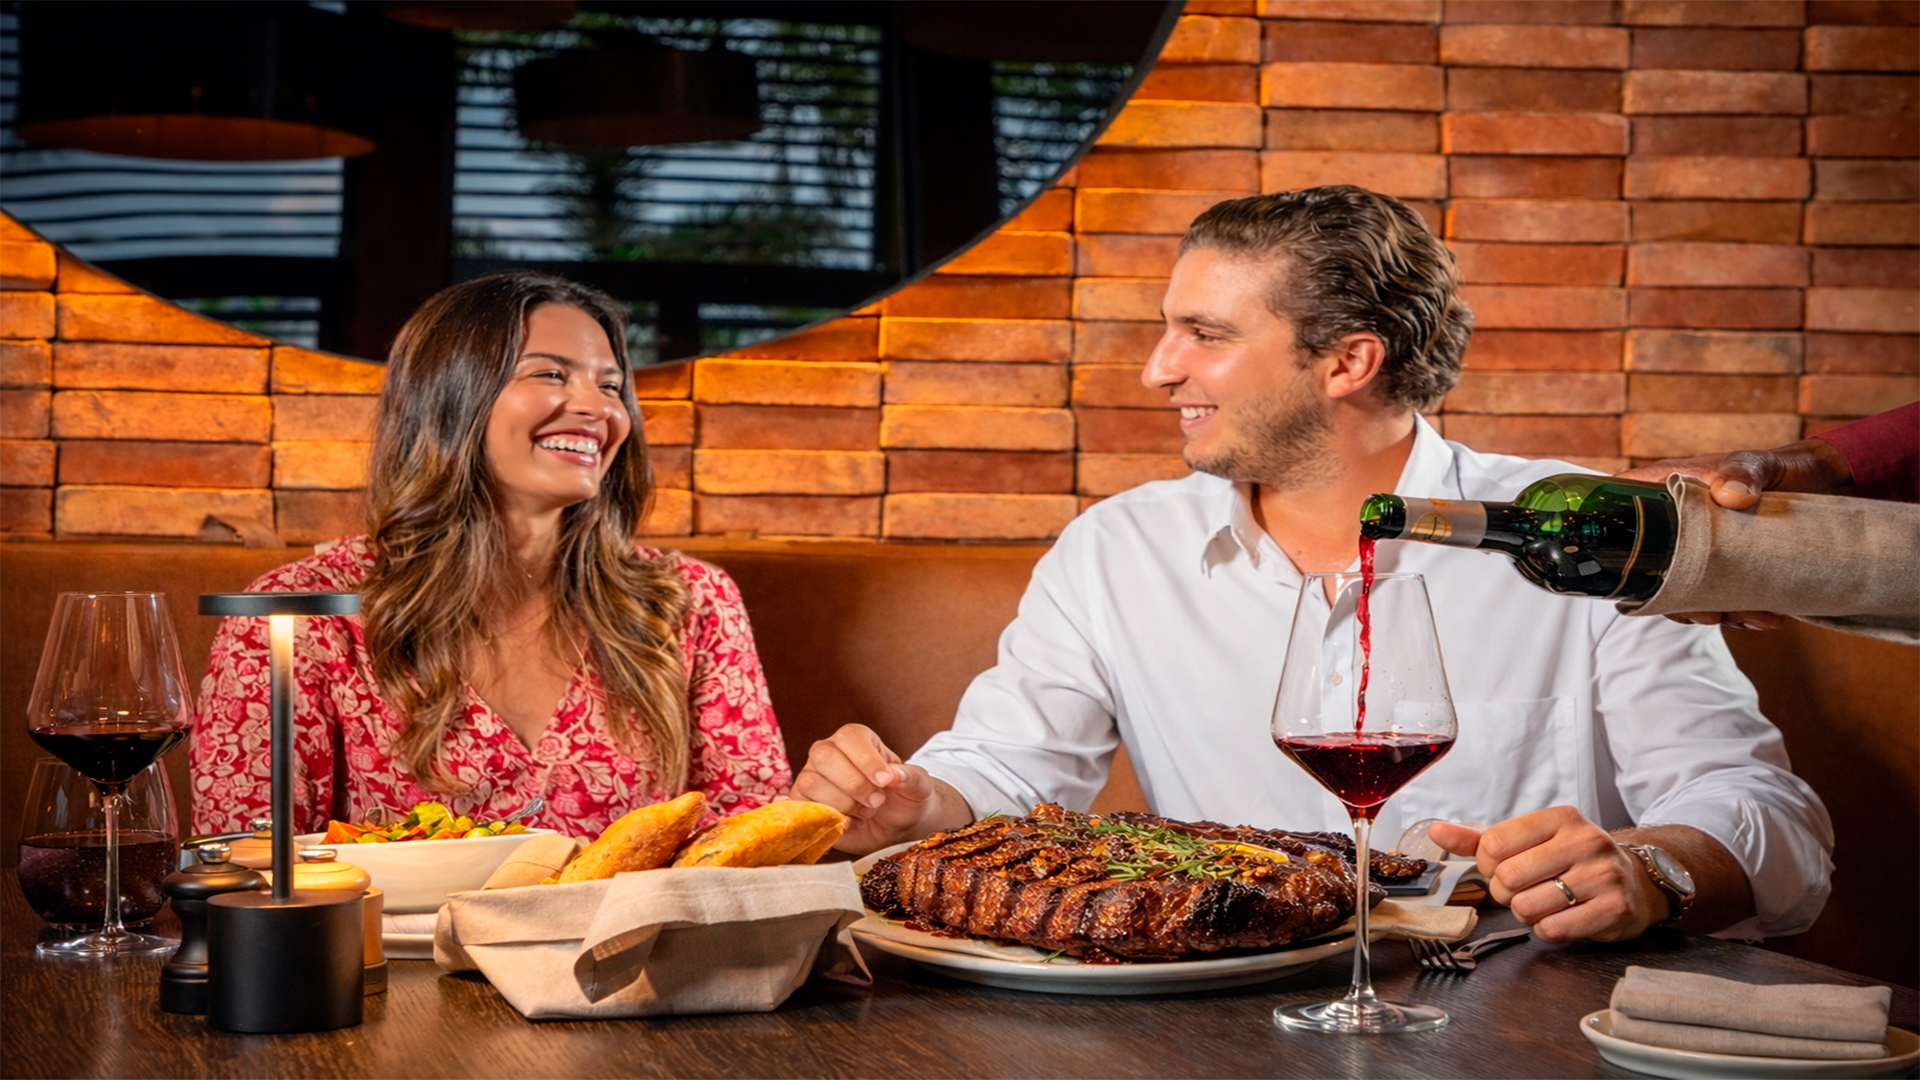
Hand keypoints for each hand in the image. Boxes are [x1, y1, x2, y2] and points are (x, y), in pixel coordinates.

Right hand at [791, 723, 949, 854]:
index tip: (886, 781)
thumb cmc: (904, 799)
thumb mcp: (919, 786)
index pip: (849, 738)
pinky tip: (852, 823)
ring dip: (844, 803)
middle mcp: (828, 752)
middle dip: (855, 785)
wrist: (894, 827)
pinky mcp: (804, 804)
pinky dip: (833, 819)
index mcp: (855, 739)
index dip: (867, 760)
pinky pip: (805, 807)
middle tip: (877, 801)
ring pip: (812, 783)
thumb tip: (894, 774)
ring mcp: (812, 777)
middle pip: (825, 757)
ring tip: (866, 811)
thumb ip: (911, 777)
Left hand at [1430, 807, 1667, 942]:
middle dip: (1506, 892)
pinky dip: (1548, 930)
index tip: (1503, 867)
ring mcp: (1603, 875)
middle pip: (1507, 878)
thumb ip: (1479, 838)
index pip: (1493, 844)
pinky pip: (1553, 930)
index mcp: (1559, 818)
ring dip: (1527, 913)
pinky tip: (1562, 916)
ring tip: (1546, 902)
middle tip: (1526, 889)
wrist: (1634, 881)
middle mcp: (1585, 841)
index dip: (1488, 865)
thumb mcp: (1529, 840)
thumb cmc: (1570, 859)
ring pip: (1527, 907)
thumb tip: (1435, 830)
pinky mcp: (1615, 909)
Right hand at [1616, 439, 1852, 630]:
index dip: (1617, 545)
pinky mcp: (1726, 570)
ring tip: (1749, 617)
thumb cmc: (1778, 467)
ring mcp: (1699, 551)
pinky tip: (1765, 616)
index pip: (1620, 516)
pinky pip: (1721, 599)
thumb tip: (1731, 495)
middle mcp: (1675, 526)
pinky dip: (1741, 613)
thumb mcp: (1759, 464)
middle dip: (1679, 600)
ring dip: (1714, 612)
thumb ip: (1743, 472)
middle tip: (1708, 614)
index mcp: (1665, 493)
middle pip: (1652, 569)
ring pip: (1687, 592)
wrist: (1822, 485)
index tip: (1638, 575)